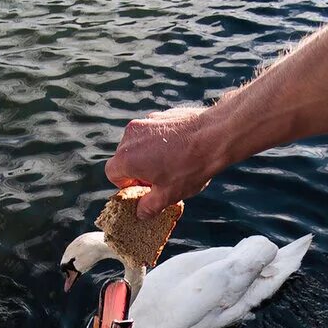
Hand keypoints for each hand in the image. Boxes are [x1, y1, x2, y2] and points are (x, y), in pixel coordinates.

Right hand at [104, 106, 221, 218]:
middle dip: (138, 170)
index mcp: (127, 158)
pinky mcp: (160, 114)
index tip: (142, 189)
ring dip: (149, 156)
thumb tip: (141, 212)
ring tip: (171, 165)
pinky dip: (160, 142)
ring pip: (139, 143)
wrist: (214, 136)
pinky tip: (180, 151)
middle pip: (124, 157)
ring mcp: (146, 122)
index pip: (113, 174)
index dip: (126, 185)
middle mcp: (131, 136)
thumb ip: (149, 206)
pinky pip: (153, 133)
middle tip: (158, 180)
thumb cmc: (189, 167)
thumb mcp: (168, 195)